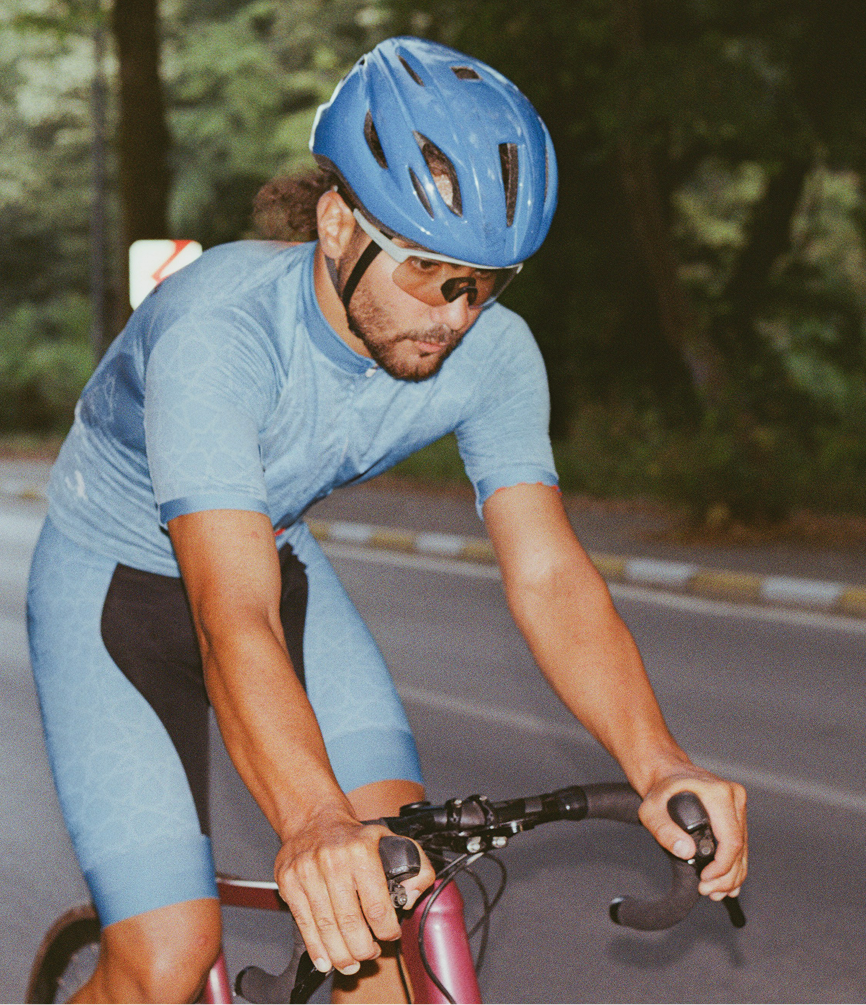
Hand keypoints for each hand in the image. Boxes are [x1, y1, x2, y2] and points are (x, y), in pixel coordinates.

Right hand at [274, 807, 434, 975]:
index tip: (391, 934)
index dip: (387, 930)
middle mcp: (333, 862)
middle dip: (363, 949)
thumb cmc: (352, 837)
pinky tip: (326, 960)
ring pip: (327, 927)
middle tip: (370, 953)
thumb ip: (415, 867)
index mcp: (361, 852)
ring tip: (351, 963)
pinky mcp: (290, 883)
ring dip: (341, 955)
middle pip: (350, 922)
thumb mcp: (390, 840)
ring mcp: (308, 872)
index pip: (377, 906)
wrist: (313, 820)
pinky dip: (316, 948)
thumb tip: (411, 898)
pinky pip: (304, 924)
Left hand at [637, 767, 746, 900]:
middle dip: (726, 876)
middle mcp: (733, 796)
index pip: (731, 840)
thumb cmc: (660, 788)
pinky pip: (741, 842)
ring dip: (732, 875)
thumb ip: (664, 830)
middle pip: (740, 848)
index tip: (706, 879)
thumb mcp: (651, 809)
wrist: (666, 772)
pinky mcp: (736, 811)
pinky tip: (728, 882)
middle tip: (707, 890)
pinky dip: (735, 865)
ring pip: (743, 848)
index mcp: (718, 793)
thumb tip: (686, 851)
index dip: (721, 866)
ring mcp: (737, 803)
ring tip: (715, 891)